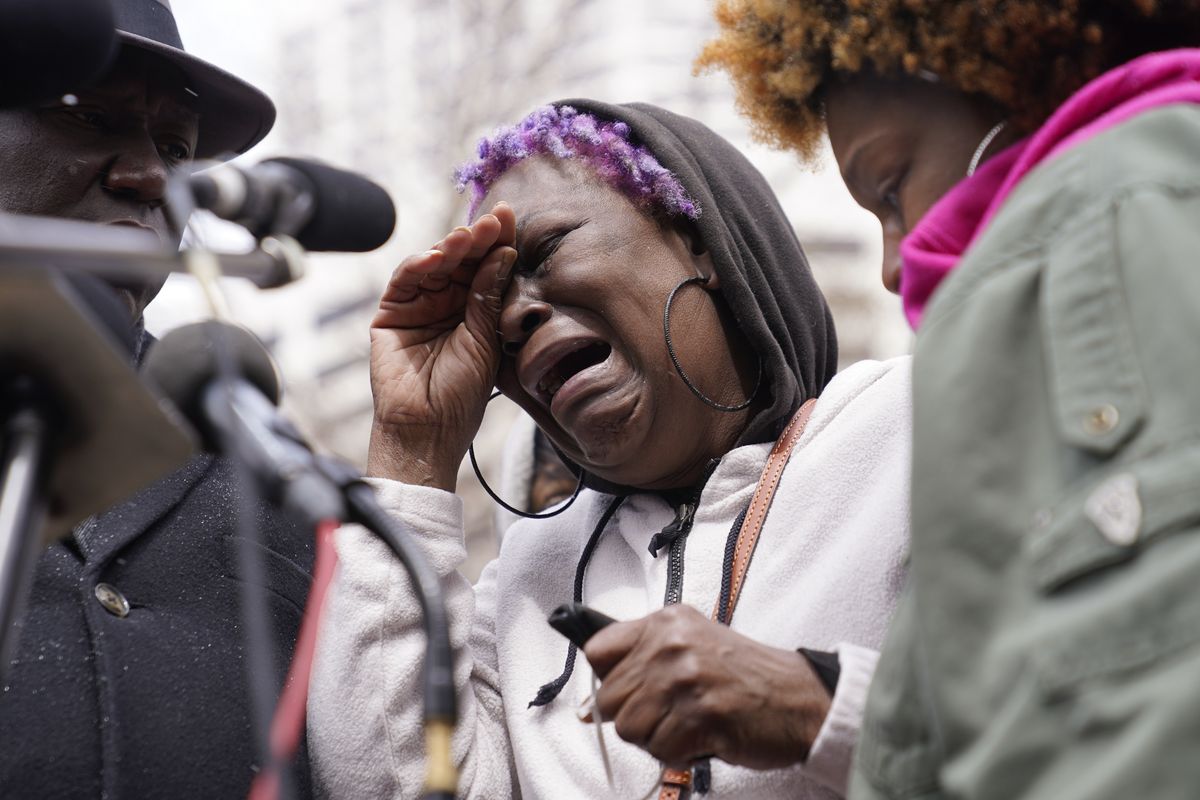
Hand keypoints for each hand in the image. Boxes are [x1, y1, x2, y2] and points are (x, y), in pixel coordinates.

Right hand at [367, 203, 516, 488]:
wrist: (429, 428)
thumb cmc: (462, 394)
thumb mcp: (486, 340)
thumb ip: (490, 295)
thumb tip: (505, 251)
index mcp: (476, 310)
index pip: (486, 268)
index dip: (496, 243)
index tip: (507, 218)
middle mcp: (448, 303)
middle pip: (462, 261)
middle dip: (476, 239)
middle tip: (491, 221)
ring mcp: (419, 305)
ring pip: (435, 264)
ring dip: (450, 247)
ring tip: (467, 236)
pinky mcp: (392, 313)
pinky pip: (406, 280)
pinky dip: (419, 264)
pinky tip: (438, 256)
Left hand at [583, 604, 831, 769]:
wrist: (800, 698)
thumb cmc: (746, 676)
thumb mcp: (692, 646)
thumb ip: (643, 663)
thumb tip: (588, 707)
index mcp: (666, 622)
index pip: (597, 650)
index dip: (607, 679)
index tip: (627, 690)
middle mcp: (671, 645)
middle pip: (608, 698)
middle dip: (635, 716)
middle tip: (671, 712)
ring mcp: (684, 680)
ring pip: (629, 729)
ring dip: (657, 738)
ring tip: (689, 723)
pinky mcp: (699, 716)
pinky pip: (659, 750)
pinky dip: (679, 753)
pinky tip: (703, 737)